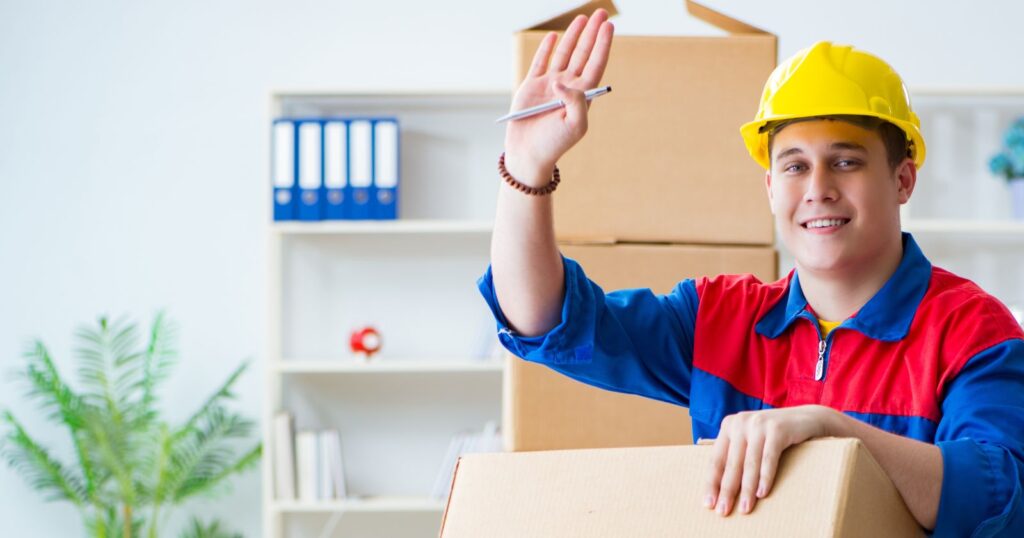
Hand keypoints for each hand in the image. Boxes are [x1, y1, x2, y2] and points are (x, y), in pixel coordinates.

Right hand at [503, 9, 613, 181]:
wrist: (528, 154)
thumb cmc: (554, 144)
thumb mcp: (575, 126)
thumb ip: (576, 102)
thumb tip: (562, 81)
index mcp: (581, 96)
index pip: (596, 64)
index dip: (603, 45)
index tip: (609, 27)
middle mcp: (568, 87)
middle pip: (583, 54)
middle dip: (592, 34)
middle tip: (601, 13)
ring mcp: (549, 85)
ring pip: (563, 54)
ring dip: (573, 36)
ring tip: (582, 18)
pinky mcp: (531, 86)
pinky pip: (540, 62)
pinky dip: (546, 49)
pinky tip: (554, 36)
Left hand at [703, 405, 836, 515]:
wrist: (807, 419)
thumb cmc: (774, 435)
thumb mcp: (751, 440)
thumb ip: (736, 454)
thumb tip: (722, 489)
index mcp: (729, 426)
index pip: (716, 459)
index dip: (712, 483)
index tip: (708, 503)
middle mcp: (740, 423)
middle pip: (731, 464)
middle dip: (727, 491)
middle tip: (723, 512)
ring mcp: (758, 424)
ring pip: (750, 463)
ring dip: (747, 489)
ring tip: (744, 509)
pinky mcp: (777, 429)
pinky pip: (769, 458)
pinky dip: (765, 477)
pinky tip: (762, 494)